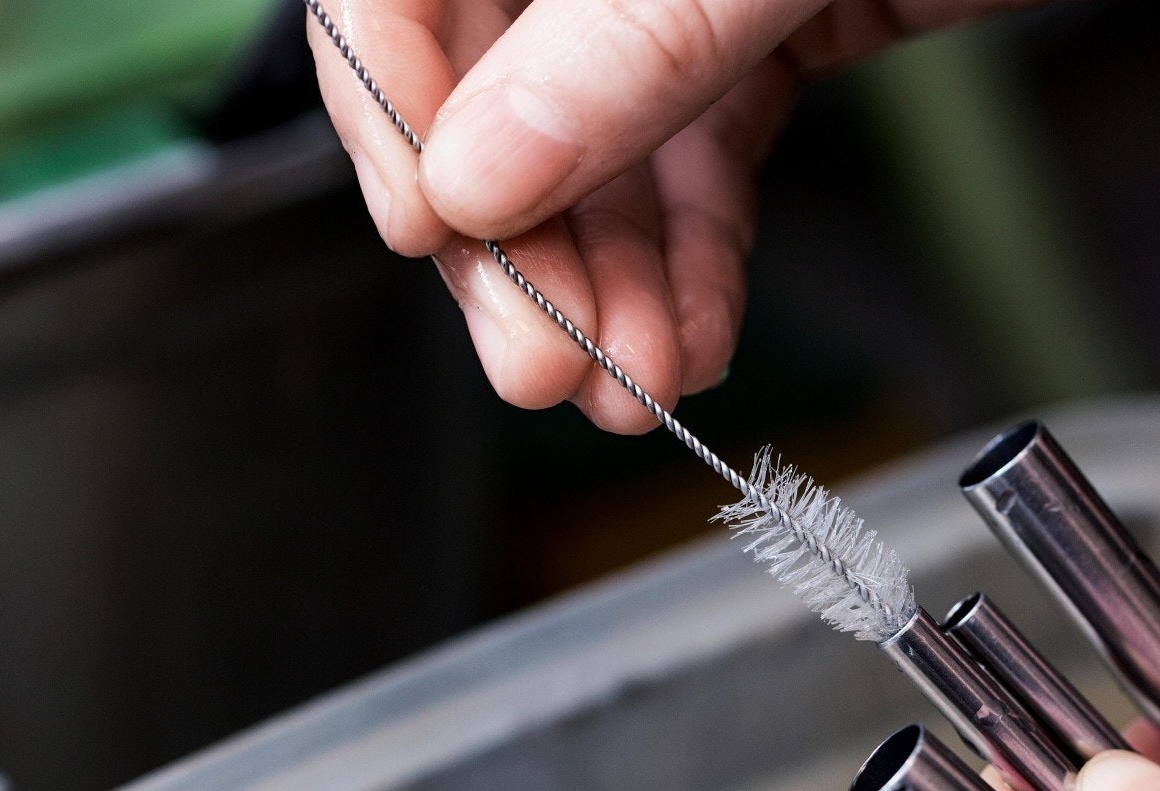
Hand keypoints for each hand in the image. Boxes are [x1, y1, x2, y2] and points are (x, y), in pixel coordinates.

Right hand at [309, 0, 1028, 430]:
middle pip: (492, 91)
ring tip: (636, 386)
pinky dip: (697, 260)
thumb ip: (629, 44)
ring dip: (614, 286)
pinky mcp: (768, 30)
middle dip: (522, 246)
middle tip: (544, 363)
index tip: (432, 229)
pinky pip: (703, 157)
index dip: (392, 109)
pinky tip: (693, 339)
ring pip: (601, 149)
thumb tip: (478, 172)